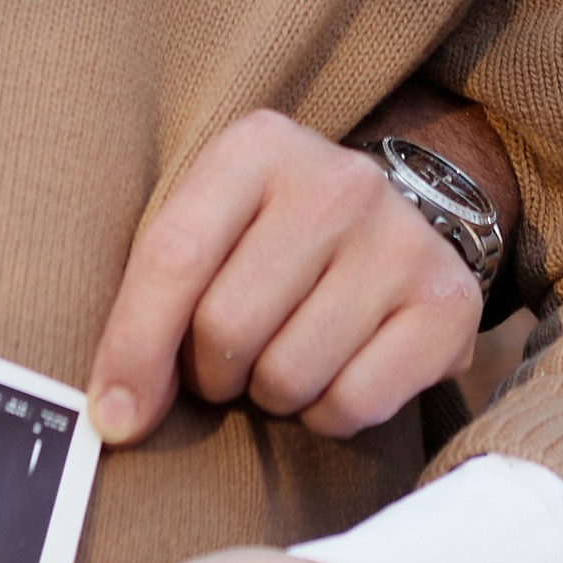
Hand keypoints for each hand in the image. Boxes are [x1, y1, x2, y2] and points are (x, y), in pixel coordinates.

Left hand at [88, 111, 480, 445]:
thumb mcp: (207, 225)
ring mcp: (402, 239)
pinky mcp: (450, 303)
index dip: (132, 348)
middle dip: (210, 370)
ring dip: (269, 393)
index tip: (112, 416)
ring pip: (290, 377)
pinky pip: (354, 405)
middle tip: (225, 359)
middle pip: (228, 327)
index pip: (175, 256)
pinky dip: (327, 414)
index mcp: (259, 146)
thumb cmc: (269, 237)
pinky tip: (333, 373)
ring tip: (281, 356)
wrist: (396, 219)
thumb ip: (150, 297)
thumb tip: (113, 415)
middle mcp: (339, 182)